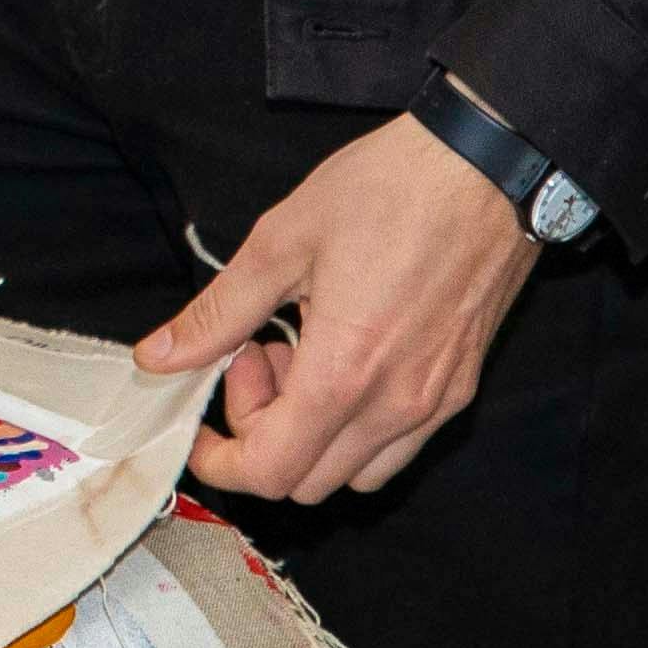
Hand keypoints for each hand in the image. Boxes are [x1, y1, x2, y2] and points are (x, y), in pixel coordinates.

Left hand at [134, 117, 543, 503]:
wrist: (488, 165)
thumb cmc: (390, 189)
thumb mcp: (281, 242)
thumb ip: (217, 313)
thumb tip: (159, 356)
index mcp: (344, 373)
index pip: (269, 471)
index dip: (219, 461)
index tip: (201, 423)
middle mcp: (397, 405)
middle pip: (309, 481)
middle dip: (262, 433)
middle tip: (255, 356)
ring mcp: (436, 402)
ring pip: (356, 471)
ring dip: (312, 433)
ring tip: (302, 352)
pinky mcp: (461, 386)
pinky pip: (400, 444)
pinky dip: (358, 424)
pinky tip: (348, 353)